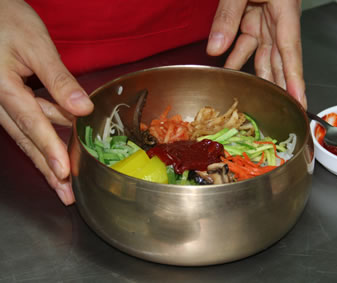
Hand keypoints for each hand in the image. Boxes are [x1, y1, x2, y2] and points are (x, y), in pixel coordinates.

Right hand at [0, 0, 92, 204]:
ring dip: (47, 156)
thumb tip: (83, 109)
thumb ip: (60, 79)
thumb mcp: (36, 46)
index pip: (32, 124)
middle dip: (48, 169)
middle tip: (65, 194)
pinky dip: (46, 133)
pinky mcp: (7, 98)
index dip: (49, 150)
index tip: (64, 173)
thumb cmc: (6, 20)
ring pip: (27, 135)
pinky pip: (27, 120)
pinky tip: (64, 141)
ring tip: (65, 180)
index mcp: (4, 88)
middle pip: (27, 140)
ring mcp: (1, 102)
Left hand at [207, 0, 306, 108]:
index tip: (298, 100)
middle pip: (280, 59)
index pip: (291, 51)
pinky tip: (231, 73)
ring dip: (258, 77)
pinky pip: (246, 43)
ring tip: (256, 99)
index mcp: (285, 9)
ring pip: (263, 55)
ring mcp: (265, 19)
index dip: (294, 79)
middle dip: (282, 86)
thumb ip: (227, 16)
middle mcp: (278, 18)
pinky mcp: (252, 16)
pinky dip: (237, 59)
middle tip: (282, 109)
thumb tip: (216, 46)